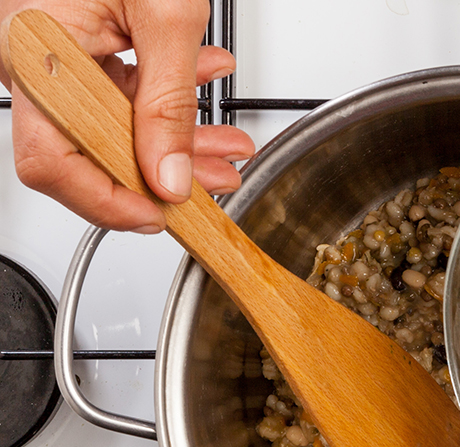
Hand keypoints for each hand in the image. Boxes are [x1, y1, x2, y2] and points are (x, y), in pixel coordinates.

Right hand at [0, 0, 253, 232]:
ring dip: (178, 139)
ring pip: (115, 122)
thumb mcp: (165, 17)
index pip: (51, 161)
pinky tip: (207, 86)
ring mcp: (59, 49)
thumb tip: (171, 177)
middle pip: (88, 148)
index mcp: (33, 48)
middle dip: (160, 173)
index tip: (159, 216)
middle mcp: (35, 53)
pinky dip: (169, 98)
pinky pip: (123, 88)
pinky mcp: (84, 39)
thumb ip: (169, 104)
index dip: (106, 201)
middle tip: (210, 187)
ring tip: (228, 147)